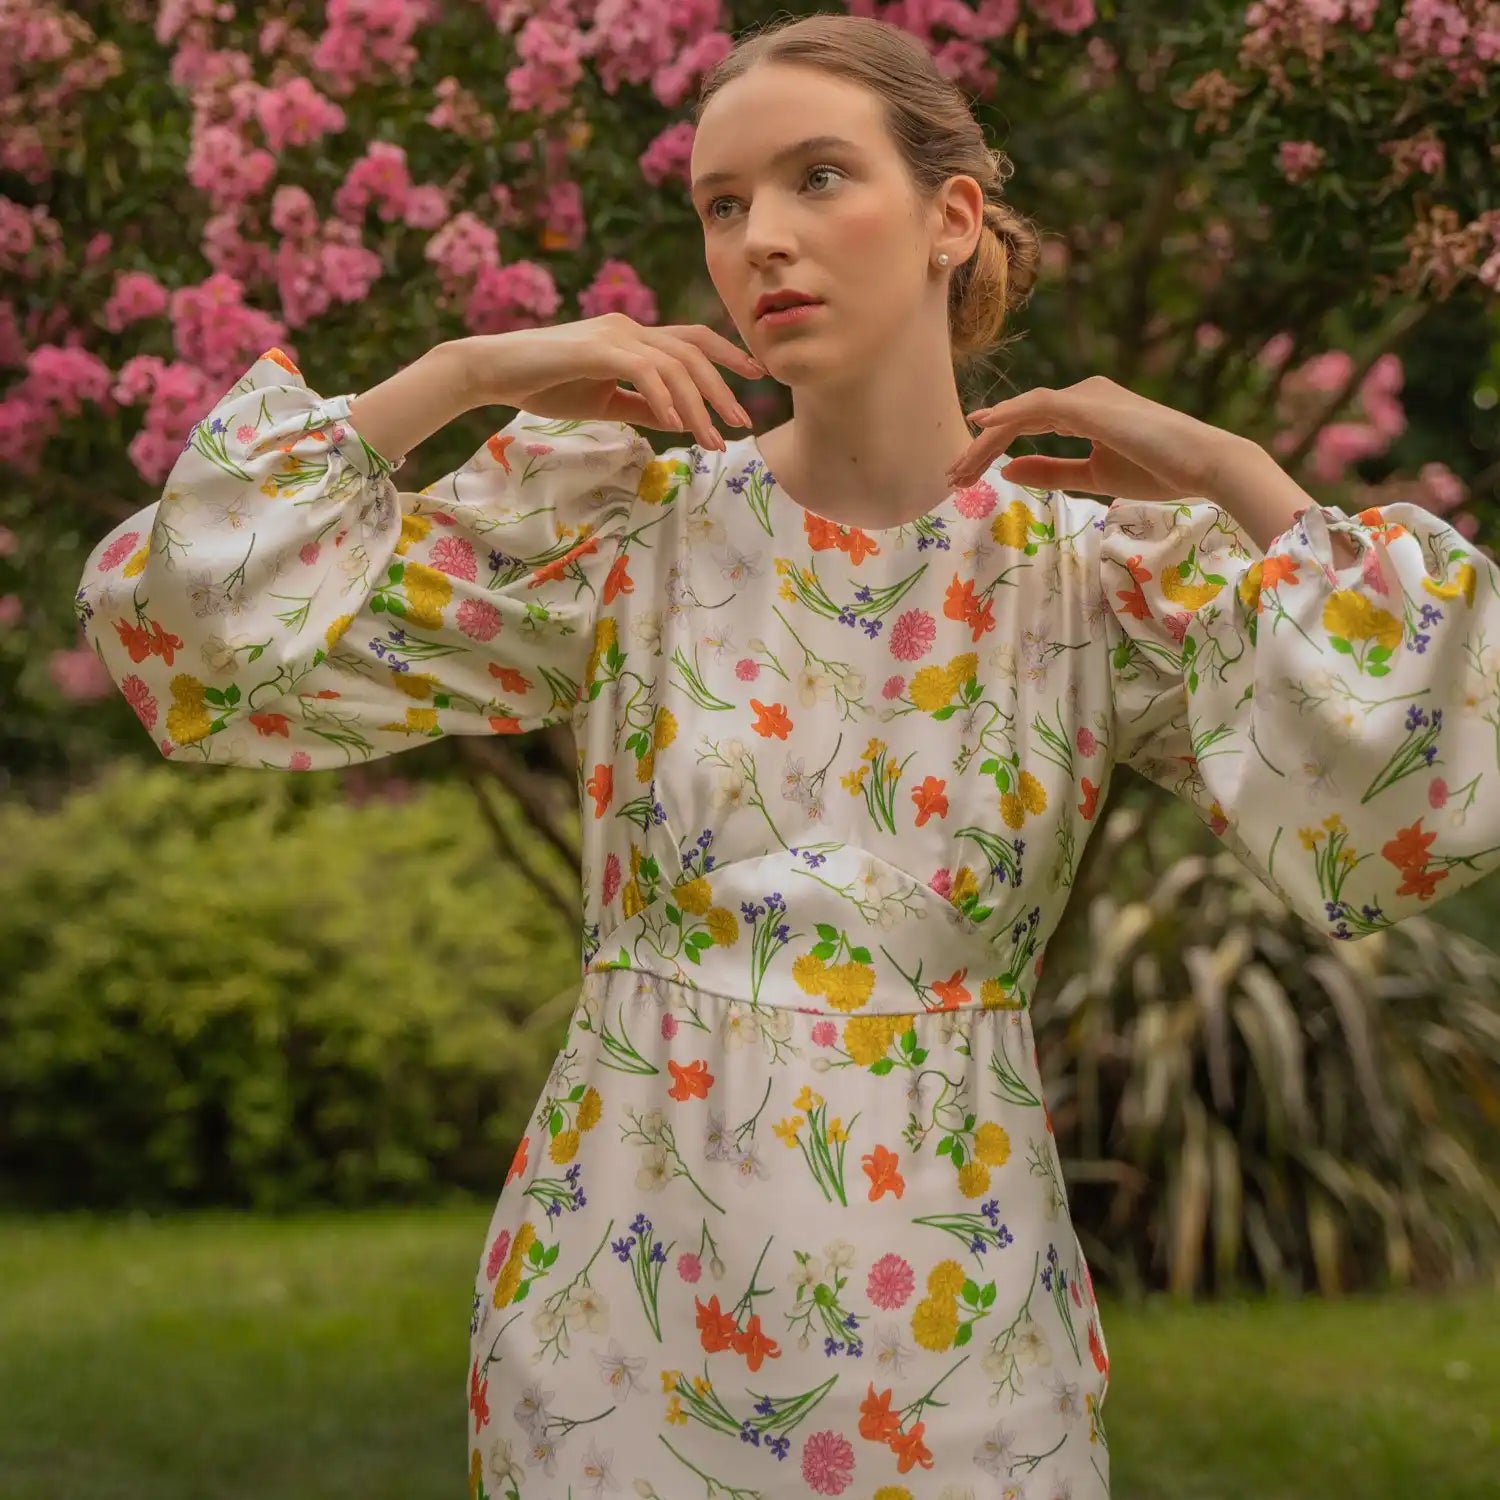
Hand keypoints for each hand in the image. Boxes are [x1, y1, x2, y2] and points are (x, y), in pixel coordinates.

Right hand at [455, 315, 765, 449]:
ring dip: (698, 405)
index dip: (726, 356)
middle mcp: (628, 327)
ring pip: (673, 365)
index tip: (754, 379)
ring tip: (712, 439)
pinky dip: (665, 399)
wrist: (493, 371)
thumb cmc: (543, 384)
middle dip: (723, 387)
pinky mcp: (596, 349)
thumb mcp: (603, 400)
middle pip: (692, 350)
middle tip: (742, 422)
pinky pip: (643, 372)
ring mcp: (613, 335)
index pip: (691, 340)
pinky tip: (677, 426)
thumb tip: (677, 421)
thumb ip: (641, 406)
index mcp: (632, 336)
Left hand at [946, 375, 1244, 501]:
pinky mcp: (1088, 404)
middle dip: (979, 450)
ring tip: (957, 470)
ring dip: (984, 442)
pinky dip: (1006, 418)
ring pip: (1020, 414)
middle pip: (1017, 419)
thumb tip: (1007, 472)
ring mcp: (1085, 395)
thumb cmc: (1158, 470)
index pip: (1027, 426)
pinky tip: (981, 431)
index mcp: (1085, 410)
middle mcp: (1082, 395)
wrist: (1203, 465)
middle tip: (950, 479)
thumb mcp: (1093, 477)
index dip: (992, 451)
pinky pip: (1036, 407)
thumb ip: (1051, 472)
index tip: (965, 478)